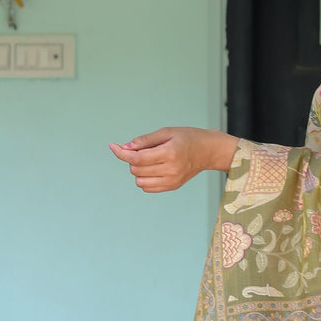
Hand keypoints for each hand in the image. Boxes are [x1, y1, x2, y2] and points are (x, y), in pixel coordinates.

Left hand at [109, 127, 237, 192]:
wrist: (208, 151)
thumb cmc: (187, 138)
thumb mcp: (166, 132)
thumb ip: (144, 140)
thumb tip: (125, 148)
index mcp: (169, 153)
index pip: (137, 158)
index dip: (122, 153)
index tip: (113, 146)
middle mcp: (171, 169)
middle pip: (136, 169)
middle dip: (132, 159)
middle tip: (143, 149)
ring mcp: (172, 180)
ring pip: (140, 181)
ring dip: (138, 170)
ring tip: (149, 160)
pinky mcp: (173, 186)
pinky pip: (148, 188)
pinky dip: (144, 179)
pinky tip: (152, 169)